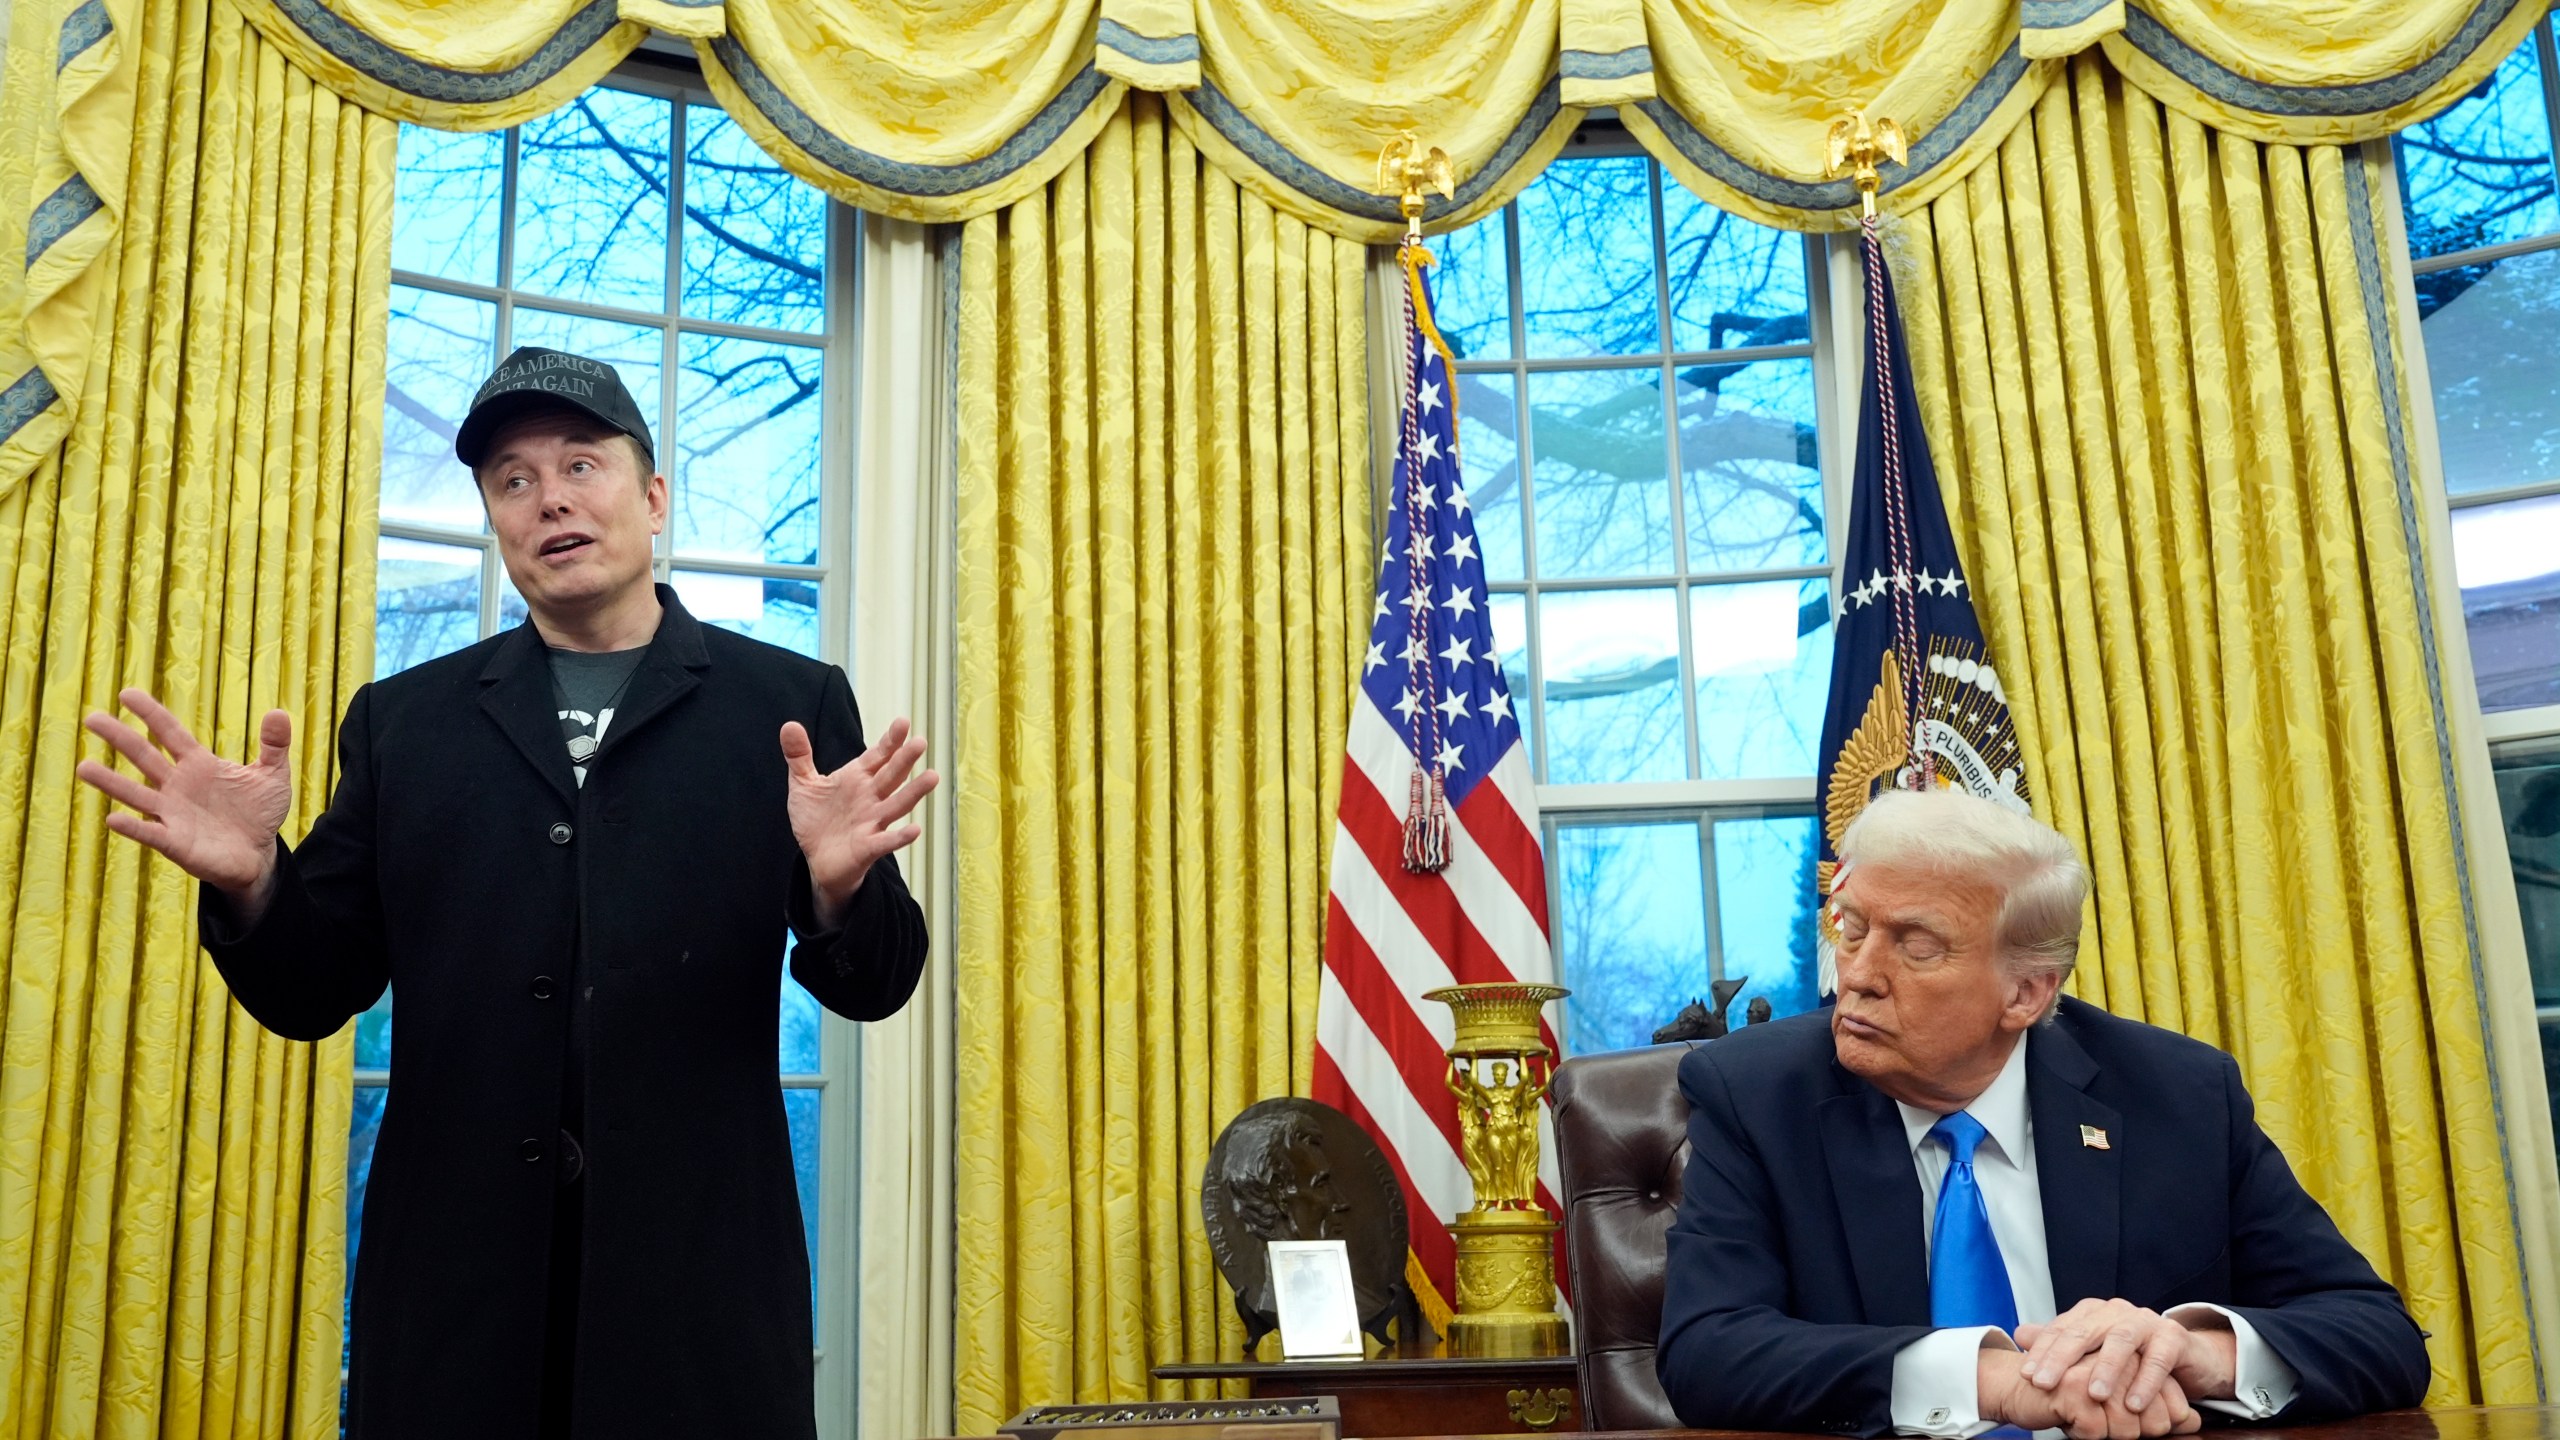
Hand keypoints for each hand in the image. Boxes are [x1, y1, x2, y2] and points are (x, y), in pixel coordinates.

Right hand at [76, 688, 292, 908]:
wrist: (258, 854)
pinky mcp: (175, 843)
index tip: (127, 693)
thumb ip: (274, 746)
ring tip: (83, 767)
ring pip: (136, 794)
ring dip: (111, 782)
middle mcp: (177, 786)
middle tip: (92, 718)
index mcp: (198, 765)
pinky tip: (113, 819)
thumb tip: (280, 713)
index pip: (170, 733)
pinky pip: (150, 833)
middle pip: (144, 757)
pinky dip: (133, 827)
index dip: (151, 714)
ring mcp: (172, 814)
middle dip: (120, 738)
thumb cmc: (258, 813)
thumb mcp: (272, 776)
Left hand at [781, 715, 937, 926]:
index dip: (890, 741)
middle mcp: (870, 798)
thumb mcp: (803, 784)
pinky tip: (915, 830)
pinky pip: (887, 841)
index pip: (877, 756)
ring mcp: (872, 822)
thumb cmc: (816, 820)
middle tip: (920, 742)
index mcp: (857, 779)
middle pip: (891, 776)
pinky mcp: (869, 847)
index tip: (903, 722)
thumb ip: (799, 756)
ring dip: (914, 792)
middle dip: (905, 760)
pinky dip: (900, 837)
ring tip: (932, 777)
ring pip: (897, 805)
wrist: (816, 859)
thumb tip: (789, 725)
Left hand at [2017, 1297, 2232, 1410]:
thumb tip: (2019, 1335)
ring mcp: (2146, 1322)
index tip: (2026, 1375)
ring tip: (2092, 1395)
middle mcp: (2116, 1312)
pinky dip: (2145, 1383)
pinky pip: (2157, 1360)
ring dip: (2106, 1369)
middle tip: (2043, 1384)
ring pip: (2120, 1342)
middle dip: (2061, 1359)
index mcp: (2093, 1313)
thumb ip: (2059, 1343)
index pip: (2060, 1329)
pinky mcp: (2173, 1337)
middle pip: (2083, 1332)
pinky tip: (2134, 1404)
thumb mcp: (2094, 1351)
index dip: (2041, 1352)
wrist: (2185, 1356)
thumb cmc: (2133, 1356)